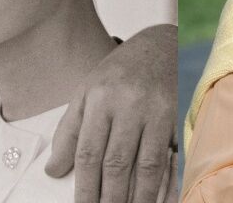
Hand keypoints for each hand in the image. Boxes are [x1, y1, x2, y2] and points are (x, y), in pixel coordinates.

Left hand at [46, 23, 176, 202]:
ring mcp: (159, 113)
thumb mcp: (86, 92)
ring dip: (138, 199)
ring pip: (147, 166)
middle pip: (118, 163)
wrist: (162, 45)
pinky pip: (172, 159)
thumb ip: (69, 132)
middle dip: (109, 199)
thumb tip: (54, 171)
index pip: (90, 152)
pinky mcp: (179, 120)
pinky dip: (167, 186)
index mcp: (102, 98)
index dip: (85, 187)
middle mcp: (131, 105)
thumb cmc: (120, 72)